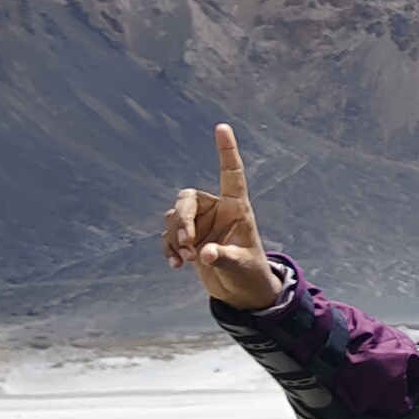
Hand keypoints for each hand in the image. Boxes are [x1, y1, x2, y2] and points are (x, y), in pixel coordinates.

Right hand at [162, 124, 281, 310]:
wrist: (241, 291)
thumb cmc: (250, 273)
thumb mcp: (242, 266)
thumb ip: (224, 258)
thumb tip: (204, 254)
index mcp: (237, 208)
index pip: (231, 174)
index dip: (226, 151)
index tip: (222, 127)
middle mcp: (216, 211)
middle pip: (188, 198)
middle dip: (182, 220)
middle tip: (187, 244)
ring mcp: (200, 224)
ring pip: (174, 218)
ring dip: (174, 238)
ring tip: (185, 260)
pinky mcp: (188, 239)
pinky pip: (168, 235)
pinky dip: (168, 248)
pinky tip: (175, 265)